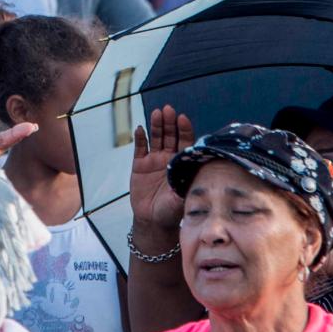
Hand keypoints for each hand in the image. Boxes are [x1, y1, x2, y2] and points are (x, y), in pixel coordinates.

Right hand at [130, 105, 193, 231]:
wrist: (152, 221)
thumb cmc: (171, 211)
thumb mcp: (180, 199)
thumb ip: (184, 186)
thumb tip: (192, 176)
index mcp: (181, 164)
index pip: (185, 142)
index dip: (184, 130)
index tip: (183, 118)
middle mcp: (169, 158)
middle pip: (170, 136)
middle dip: (170, 123)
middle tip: (169, 110)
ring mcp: (154, 160)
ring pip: (156, 138)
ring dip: (156, 125)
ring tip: (157, 113)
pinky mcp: (140, 165)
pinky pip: (140, 148)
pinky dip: (140, 138)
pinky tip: (140, 129)